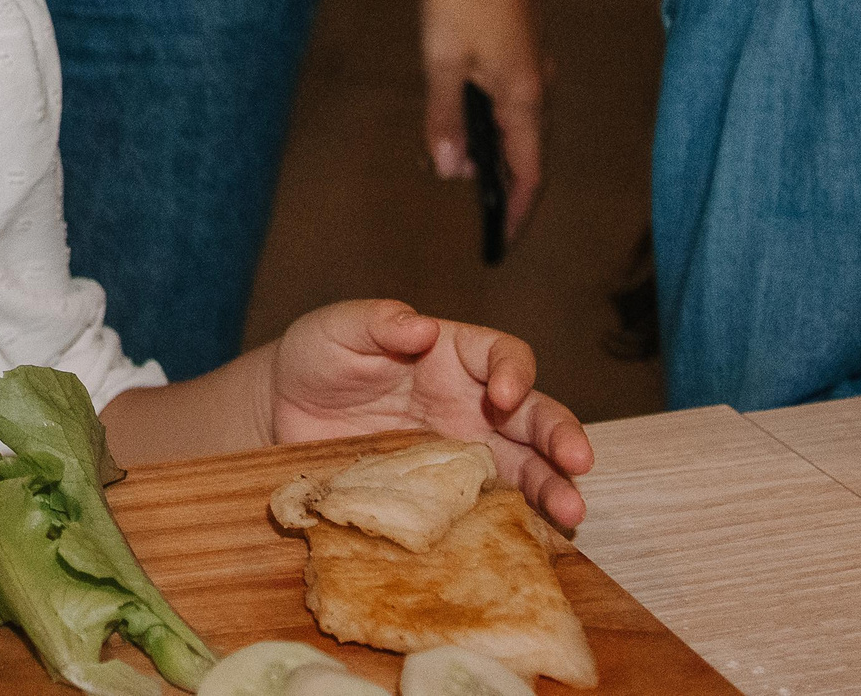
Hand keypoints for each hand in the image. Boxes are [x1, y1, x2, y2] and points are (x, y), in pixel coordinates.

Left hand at [267, 300, 592, 527]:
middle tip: (578, 462)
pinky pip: (490, 507)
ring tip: (571, 511)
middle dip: (560, 435)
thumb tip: (420, 327)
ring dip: (553, 486)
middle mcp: (470, 403)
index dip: (513, 372)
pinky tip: (534, 539)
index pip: (502, 355)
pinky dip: (516, 521)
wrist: (282, 415)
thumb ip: (376, 321)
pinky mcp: (446, 495)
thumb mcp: (337, 329)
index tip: (503, 396)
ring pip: (526, 467)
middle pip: (533, 415)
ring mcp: (463, 452)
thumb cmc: (317, 357)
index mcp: (452, 354)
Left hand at [420, 0, 547, 238]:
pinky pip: (511, 101)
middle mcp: (537, 87)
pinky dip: (492, 124)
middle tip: (480, 221)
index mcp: (523, 97)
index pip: (529, 172)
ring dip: (496, 155)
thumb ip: (445, 118)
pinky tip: (465, 124)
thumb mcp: (441, 59)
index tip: (502, 244)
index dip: (517, 212)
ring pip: (518, 126)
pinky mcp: (519, 48)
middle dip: (505, 189)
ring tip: (464, 178)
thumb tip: (450, 171)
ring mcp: (531, 66)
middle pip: (527, 153)